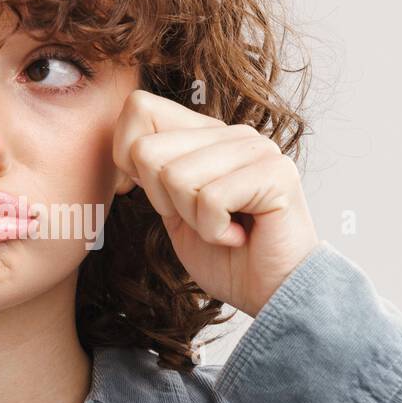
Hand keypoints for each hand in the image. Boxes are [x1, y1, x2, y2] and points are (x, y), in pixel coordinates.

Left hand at [112, 89, 318, 317]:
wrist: (271, 294)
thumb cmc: (226, 258)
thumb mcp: (174, 211)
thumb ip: (152, 174)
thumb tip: (125, 150)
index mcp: (205, 135)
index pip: (139, 108)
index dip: (126, 159)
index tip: (159, 198)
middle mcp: (231, 134)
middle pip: (147, 150)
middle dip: (163, 200)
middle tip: (201, 219)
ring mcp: (256, 149)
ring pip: (176, 176)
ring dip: (193, 220)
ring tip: (224, 228)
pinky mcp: (276, 174)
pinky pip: (210, 199)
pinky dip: (216, 231)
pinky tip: (240, 236)